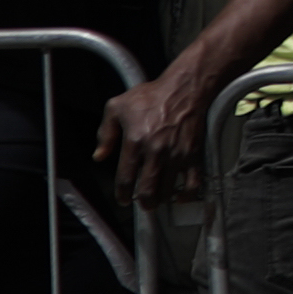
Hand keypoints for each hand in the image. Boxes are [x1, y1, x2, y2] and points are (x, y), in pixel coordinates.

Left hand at [97, 70, 216, 211]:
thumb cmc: (151, 96)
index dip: (123, 195)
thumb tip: (99, 156)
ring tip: (158, 199)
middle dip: (144, 203)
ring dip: (161, 200)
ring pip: (167, 190)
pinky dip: (186, 195)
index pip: (125, 179)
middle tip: (142, 204)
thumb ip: (105, 133)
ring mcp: (176, 155)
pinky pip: (193, 183)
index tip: (124, 199)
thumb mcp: (117, 107)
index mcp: (135, 142)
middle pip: (148, 191)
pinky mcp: (193, 155)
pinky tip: (180, 197)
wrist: (184, 89)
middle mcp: (155, 152)